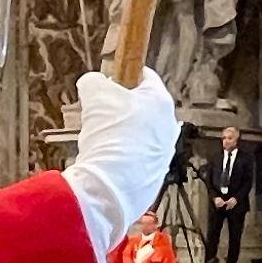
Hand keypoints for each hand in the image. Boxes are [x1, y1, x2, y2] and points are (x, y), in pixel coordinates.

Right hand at [62, 68, 182, 250]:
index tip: (109, 81)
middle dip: (120, 108)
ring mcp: (164, 153)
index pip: (145, 76)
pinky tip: (106, 161)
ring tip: (100, 140)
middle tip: (99, 113)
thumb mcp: (93, 93)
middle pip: (143, 107)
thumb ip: (93, 81)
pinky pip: (136, 158)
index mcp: (161, 101)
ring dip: (121, 134)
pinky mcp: (155, 176)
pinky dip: (122, 157)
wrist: (109, 186)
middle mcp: (169, 126)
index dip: (123, 76)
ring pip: (140, 134)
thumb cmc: (108, 135)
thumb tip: (92, 83)